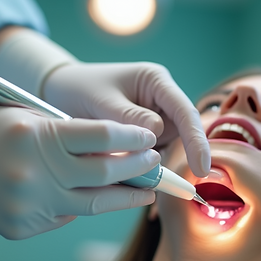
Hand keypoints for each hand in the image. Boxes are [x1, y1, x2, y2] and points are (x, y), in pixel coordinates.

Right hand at [0, 105, 159, 239]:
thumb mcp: (18, 115)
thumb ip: (61, 132)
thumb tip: (111, 152)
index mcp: (35, 135)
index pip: (101, 137)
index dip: (132, 140)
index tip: (150, 140)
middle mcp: (34, 172)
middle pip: (104, 174)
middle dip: (137, 169)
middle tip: (155, 163)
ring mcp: (27, 205)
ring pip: (91, 205)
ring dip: (122, 197)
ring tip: (143, 191)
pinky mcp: (19, 228)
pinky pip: (61, 218)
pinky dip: (76, 207)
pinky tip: (89, 199)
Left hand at [42, 62, 211, 176]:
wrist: (59, 92)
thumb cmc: (80, 88)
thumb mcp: (101, 100)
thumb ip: (127, 118)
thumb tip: (154, 137)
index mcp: (157, 81)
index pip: (185, 112)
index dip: (196, 141)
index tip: (201, 169)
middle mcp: (162, 101)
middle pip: (181, 134)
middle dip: (171, 155)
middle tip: (162, 179)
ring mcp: (155, 120)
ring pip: (164, 149)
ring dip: (149, 163)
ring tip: (117, 163)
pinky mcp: (144, 138)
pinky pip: (148, 158)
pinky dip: (138, 168)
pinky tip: (120, 170)